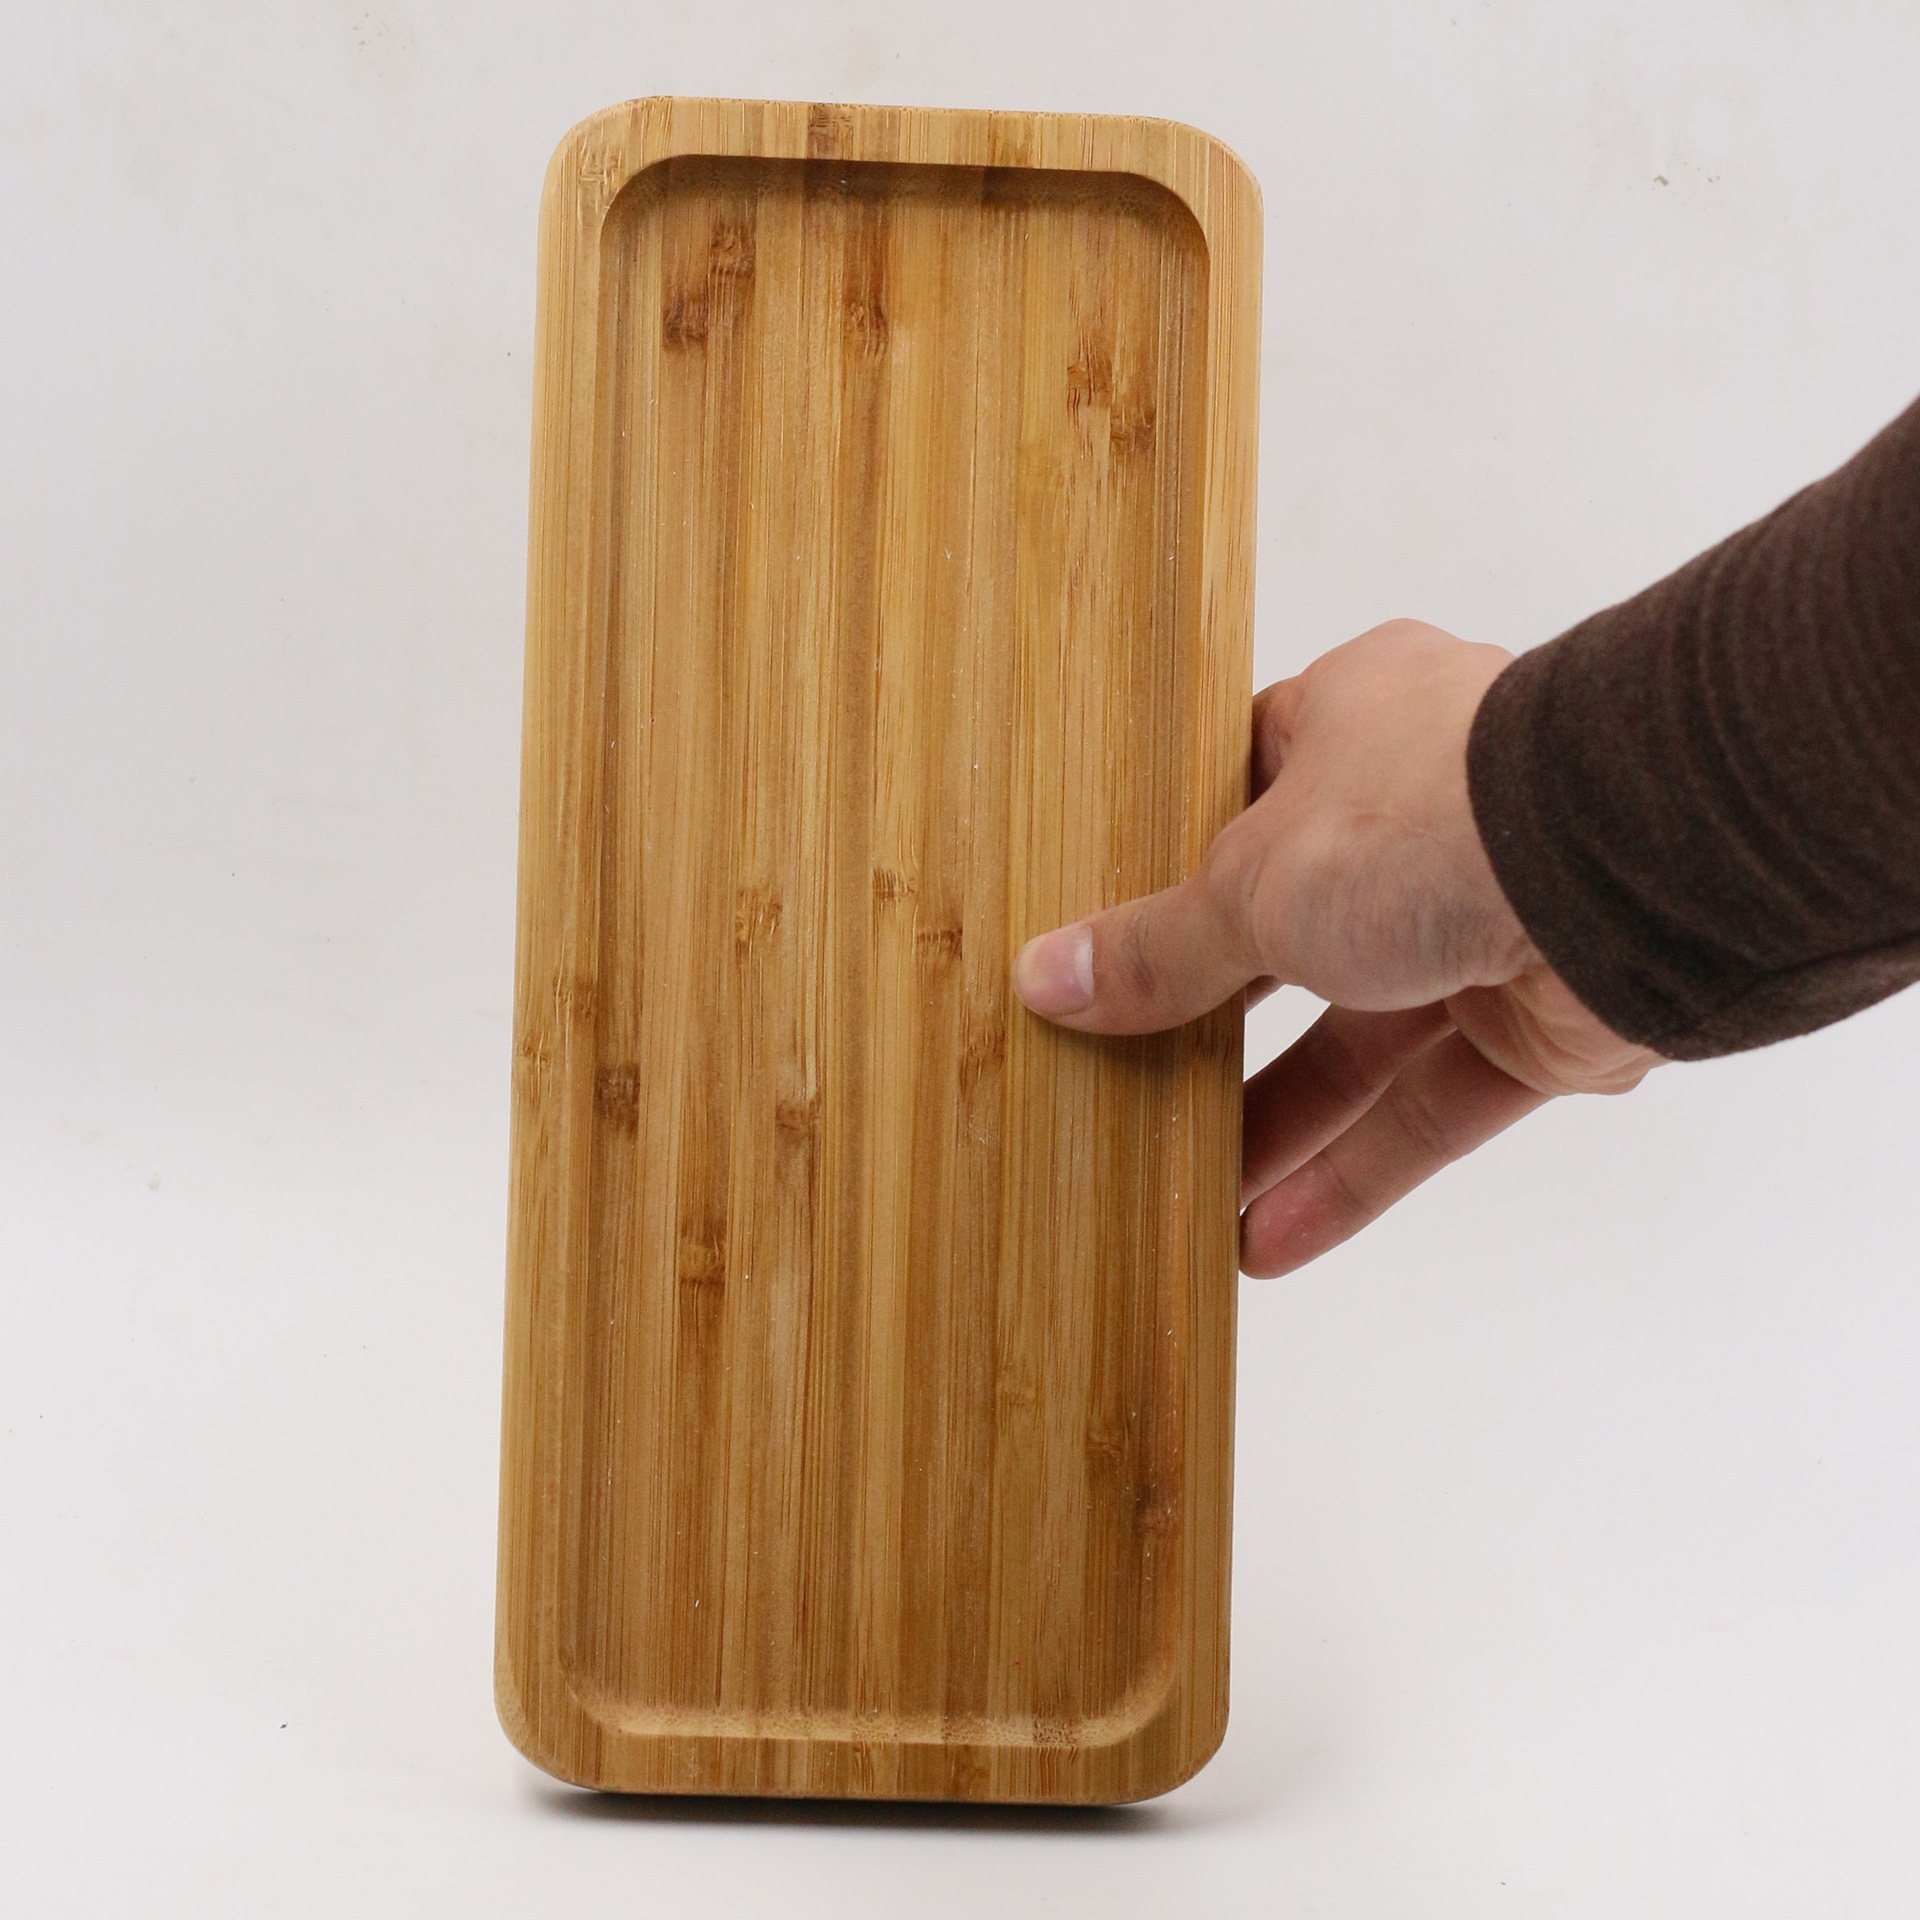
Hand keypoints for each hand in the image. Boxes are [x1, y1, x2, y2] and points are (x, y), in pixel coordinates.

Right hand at [1010, 619, 1661, 1276]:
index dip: (1179, 877)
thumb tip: (1048, 979)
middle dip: (1223, 1034)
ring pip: (1368, 1039)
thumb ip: (1157, 948)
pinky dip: (1361, 1170)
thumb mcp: (1251, 885)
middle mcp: (1422, 820)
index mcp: (1350, 727)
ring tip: (1198, 1199)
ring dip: (1284, 1123)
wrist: (1635, 864)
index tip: (1117, 953)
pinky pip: (1436, 1105)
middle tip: (1143, 1096)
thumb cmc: (1438, 812)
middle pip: (1298, 942)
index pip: (1245, 800)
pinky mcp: (1544, 1020)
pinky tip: (1274, 1237)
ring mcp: (1487, 921)